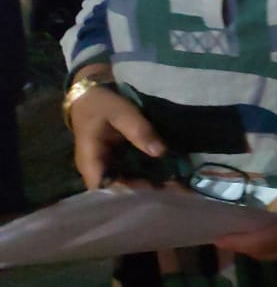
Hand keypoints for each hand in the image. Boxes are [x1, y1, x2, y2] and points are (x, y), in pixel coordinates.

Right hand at [69, 75, 164, 189]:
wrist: (90, 94)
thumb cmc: (100, 104)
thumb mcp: (121, 113)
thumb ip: (139, 131)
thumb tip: (160, 152)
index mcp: (90, 162)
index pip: (105, 189)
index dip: (129, 193)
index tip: (154, 190)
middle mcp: (97, 170)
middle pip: (120, 189)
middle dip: (146, 190)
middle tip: (174, 188)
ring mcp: (106, 166)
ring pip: (127, 182)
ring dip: (149, 183)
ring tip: (176, 185)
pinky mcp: (116, 160)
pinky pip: (131, 171)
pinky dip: (147, 173)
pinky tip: (167, 174)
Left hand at [214, 167, 276, 262]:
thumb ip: (274, 212)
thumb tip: (256, 225)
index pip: (263, 242)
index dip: (239, 242)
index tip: (218, 238)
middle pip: (270, 253)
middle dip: (247, 247)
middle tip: (228, 236)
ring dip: (263, 247)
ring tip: (246, 236)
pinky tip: (273, 236)